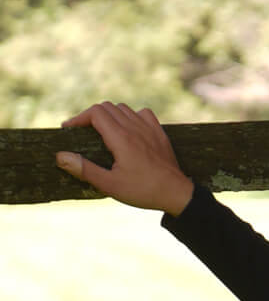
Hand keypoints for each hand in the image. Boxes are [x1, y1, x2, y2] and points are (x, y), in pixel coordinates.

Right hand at [56, 102, 193, 215]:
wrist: (176, 193)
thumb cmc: (142, 190)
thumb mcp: (109, 184)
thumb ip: (84, 169)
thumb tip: (61, 156)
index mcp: (122, 138)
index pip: (96, 112)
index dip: (78, 118)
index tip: (68, 130)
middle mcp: (136, 128)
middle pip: (107, 107)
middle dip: (90, 116)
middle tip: (81, 132)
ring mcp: (150, 128)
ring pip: (124, 109)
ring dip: (109, 115)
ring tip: (100, 131)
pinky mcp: (160, 133)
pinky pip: (143, 113)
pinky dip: (131, 116)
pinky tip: (127, 130)